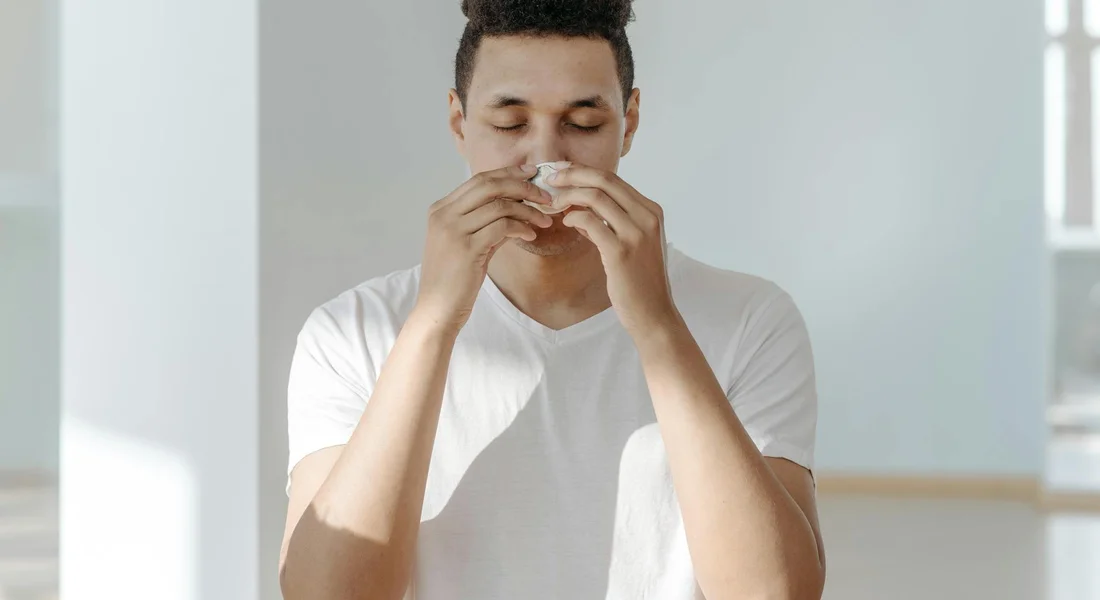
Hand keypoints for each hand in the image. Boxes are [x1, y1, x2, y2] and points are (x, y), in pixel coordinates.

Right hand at [414, 165, 553, 332]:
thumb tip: (516, 208)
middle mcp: (444, 215)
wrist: (436, 310)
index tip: (531, 174)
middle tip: (545, 195)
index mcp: (440, 209)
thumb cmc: (453, 280)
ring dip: (528, 210)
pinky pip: (502, 227)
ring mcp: (453, 230)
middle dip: (522, 186)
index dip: (508, 174)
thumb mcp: (466, 244)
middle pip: (489, 185)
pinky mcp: (466, 249)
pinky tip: (531, 236)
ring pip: (499, 205)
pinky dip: (521, 228)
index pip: (479, 179)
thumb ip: (486, 223)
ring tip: (544, 220)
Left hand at [549, 165, 680, 336]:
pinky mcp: (621, 251)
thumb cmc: (639, 281)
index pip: (613, 178)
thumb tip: (580, 209)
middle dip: (572, 174)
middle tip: (550, 179)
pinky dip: (573, 217)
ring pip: (596, 197)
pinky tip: (565, 222)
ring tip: (553, 203)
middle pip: (604, 180)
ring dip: (568, 195)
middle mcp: (647, 216)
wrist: (654, 314)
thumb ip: (610, 223)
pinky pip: (590, 222)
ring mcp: (636, 233)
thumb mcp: (632, 244)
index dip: (584, 171)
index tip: (562, 172)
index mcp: (651, 211)